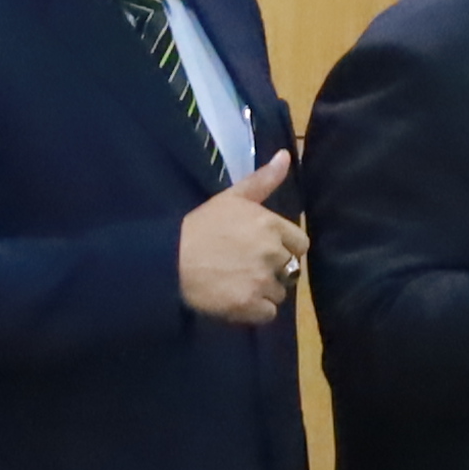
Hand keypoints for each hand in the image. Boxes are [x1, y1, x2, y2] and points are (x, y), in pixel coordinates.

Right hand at [174, 148, 303, 325]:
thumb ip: (263, 180)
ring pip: (279, 293)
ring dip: (263, 292)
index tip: (263, 250)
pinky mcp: (249, 306)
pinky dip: (254, 311)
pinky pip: (267, 313)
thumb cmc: (200, 227)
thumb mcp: (231, 198)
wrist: (169, 260)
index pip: (300, 244)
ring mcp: (261, 281)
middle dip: (273, 270)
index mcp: (272, 226)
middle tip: (245, 268)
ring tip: (237, 283)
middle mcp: (272, 253)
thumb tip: (287, 155)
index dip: (283, 249)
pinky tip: (236, 300)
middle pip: (290, 269)